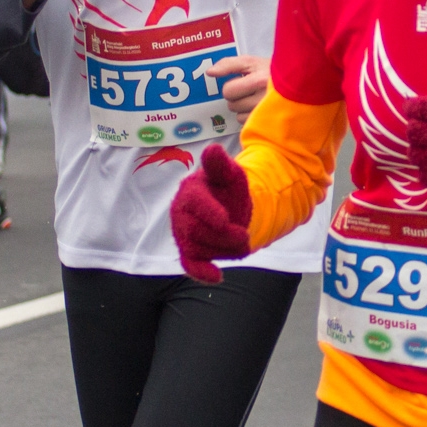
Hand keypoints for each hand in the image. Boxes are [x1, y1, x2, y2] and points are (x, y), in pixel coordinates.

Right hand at [170, 145, 253, 282]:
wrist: (230, 207)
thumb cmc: (228, 188)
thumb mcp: (230, 173)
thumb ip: (220, 164)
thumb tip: (213, 149)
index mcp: (190, 190)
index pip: (194, 202)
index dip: (208, 212)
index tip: (225, 220)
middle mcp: (181, 212)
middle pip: (196, 230)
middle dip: (223, 236)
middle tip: (245, 236)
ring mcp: (183, 233)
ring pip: (197, 248)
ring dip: (223, 250)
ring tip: (242, 245)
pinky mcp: (188, 250)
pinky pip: (189, 264)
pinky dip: (201, 272)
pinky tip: (218, 277)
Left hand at [206, 56, 269, 122]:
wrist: (299, 82)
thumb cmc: (272, 71)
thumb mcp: (251, 62)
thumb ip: (228, 64)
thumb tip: (210, 73)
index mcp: (259, 81)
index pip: (228, 91)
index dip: (232, 87)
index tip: (243, 83)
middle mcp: (264, 99)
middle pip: (232, 105)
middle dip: (238, 98)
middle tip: (251, 91)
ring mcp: (269, 115)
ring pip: (239, 117)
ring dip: (244, 110)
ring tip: (258, 100)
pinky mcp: (272, 126)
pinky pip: (249, 126)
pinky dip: (252, 119)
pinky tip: (262, 110)